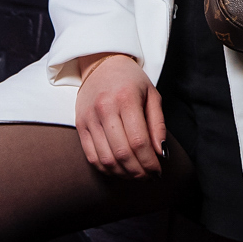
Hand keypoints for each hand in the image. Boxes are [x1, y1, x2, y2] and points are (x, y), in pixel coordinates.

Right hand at [73, 53, 165, 177]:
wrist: (102, 64)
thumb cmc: (131, 80)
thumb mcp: (152, 95)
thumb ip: (158, 125)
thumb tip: (162, 153)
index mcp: (126, 99)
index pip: (139, 141)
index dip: (149, 162)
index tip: (158, 171)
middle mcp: (105, 109)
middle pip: (122, 153)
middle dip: (138, 171)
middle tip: (148, 177)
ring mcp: (89, 118)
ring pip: (106, 158)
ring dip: (123, 173)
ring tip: (135, 175)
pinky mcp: (80, 125)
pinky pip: (91, 156)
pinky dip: (106, 169)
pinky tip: (118, 170)